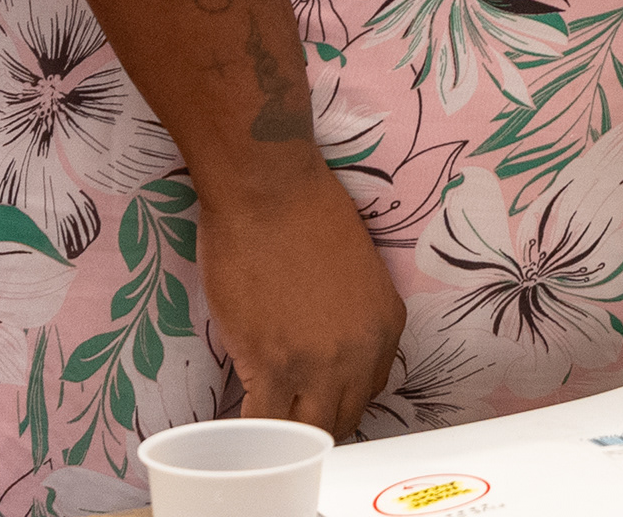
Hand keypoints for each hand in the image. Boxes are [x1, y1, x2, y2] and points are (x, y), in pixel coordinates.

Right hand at [192, 171, 403, 438]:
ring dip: (284, 434)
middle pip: (342, 417)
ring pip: (307, 431)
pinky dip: (251, 432)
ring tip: (260, 426)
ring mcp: (320, 364)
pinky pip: (265, 424)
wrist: (270, 188)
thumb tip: (322, 346)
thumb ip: (349, 318)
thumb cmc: (303, 210)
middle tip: (284, 417)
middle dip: (313, 422)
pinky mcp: (274, 365)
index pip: (368, 389)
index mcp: (386, 324)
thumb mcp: (354, 270)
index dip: (336, 397)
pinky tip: (236, 426)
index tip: (312, 396)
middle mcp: (363, 351)